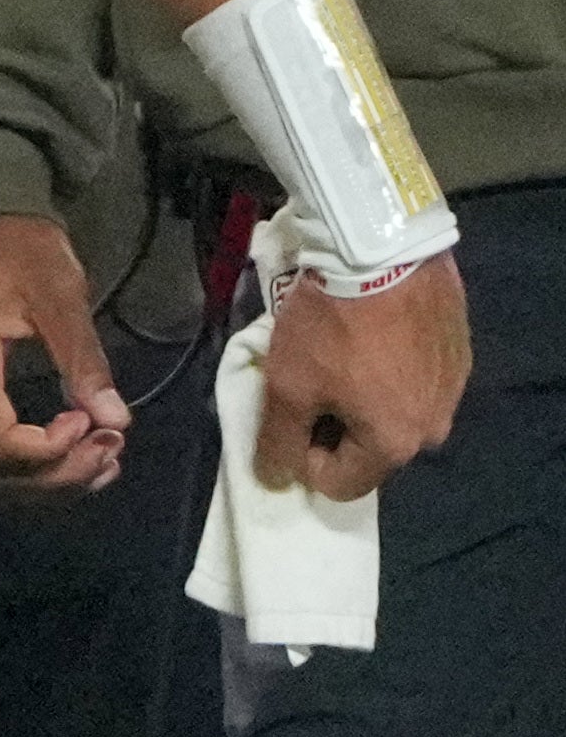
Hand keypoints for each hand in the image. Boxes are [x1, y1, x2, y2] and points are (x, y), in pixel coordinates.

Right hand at [0, 212, 131, 495]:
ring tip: (101, 458)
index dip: (50, 452)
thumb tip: (116, 420)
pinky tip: (72, 452)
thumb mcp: (59, 294)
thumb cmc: (16, 249)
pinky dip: (32, 464)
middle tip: (111, 446)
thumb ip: (83, 359)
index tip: (91, 422)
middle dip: (57, 474)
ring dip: (46, 477)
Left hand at [260, 252, 468, 501]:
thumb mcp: (288, 386)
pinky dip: (390, 369)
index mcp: (396, 446)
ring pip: (394, 414)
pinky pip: (415, 380)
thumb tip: (278, 481)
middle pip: (370, 449)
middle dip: (334, 425)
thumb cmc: (331, 325)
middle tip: (311, 378)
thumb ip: (280, 441)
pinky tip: (371, 335)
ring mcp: (453, 391)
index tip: (290, 412)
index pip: (341, 483)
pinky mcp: (458, 355)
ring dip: (363, 396)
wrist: (383, 253)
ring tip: (340, 353)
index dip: (304, 456)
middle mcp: (435, 429)